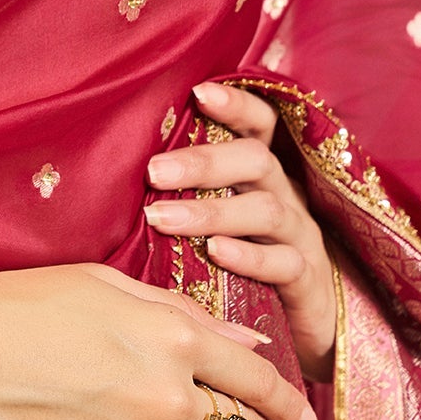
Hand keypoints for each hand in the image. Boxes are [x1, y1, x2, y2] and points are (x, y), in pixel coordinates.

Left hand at [145, 81, 336, 381]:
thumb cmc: (241, 264)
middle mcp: (286, 197)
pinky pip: (284, 263)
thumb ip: (183, 193)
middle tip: (153, 171)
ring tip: (163, 218)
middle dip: (204, 162)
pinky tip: (216, 253)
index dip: (236, 104)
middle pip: (256, 161)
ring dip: (211, 213)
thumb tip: (112, 170)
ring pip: (266, 211)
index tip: (199, 92)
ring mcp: (302, 238)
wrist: (302, 327)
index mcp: (262, 175)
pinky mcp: (309, 282)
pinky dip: (249, 257)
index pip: (260, 125)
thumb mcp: (217, 220)